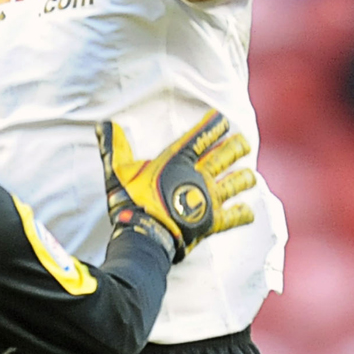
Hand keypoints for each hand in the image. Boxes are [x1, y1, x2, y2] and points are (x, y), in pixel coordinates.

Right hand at [98, 111, 256, 261]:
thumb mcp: (117, 171)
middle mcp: (199, 176)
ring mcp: (209, 198)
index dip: (214, 127)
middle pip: (225, 155)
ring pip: (236, 182)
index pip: (201, 137)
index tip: (223, 120)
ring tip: (250, 175)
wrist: (145, 233)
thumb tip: (103, 125)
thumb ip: (114, 147)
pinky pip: (235, 216)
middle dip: (237, 147)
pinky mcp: (213, 220)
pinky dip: (243, 214)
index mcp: (178, 161)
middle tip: (244, 142)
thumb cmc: (131, 201)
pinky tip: (249, 211)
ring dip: (244, 178)